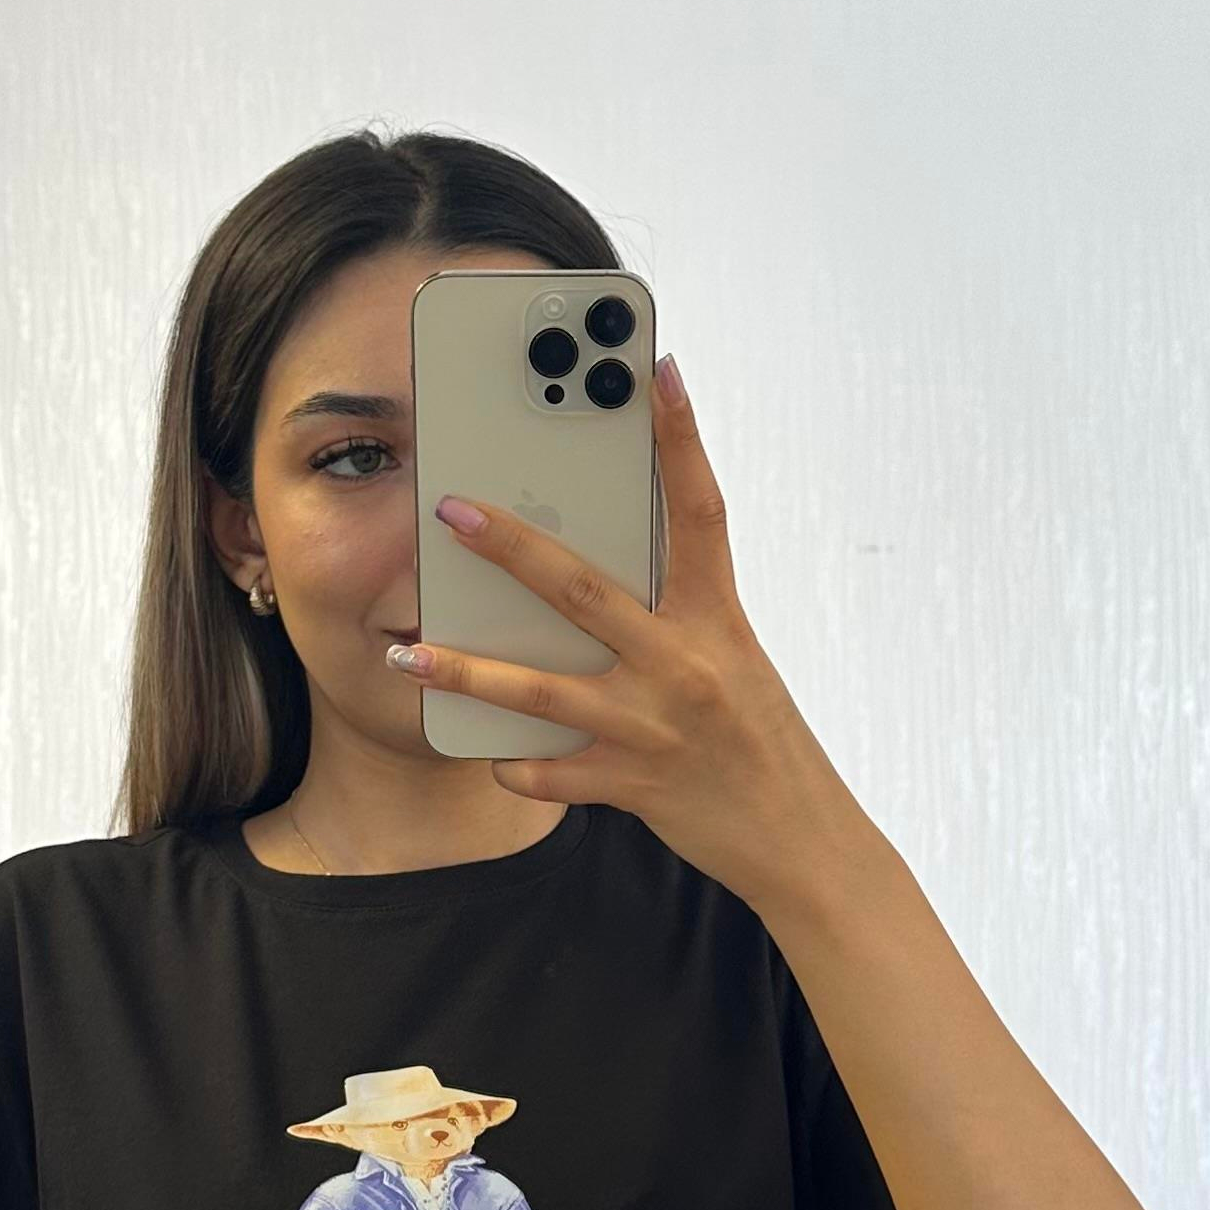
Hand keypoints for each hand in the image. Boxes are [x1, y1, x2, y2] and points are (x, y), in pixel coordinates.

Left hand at [395, 355, 867, 901]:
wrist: (801, 838)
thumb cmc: (759, 741)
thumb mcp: (732, 661)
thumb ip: (674, 618)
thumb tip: (601, 584)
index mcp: (717, 619)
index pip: (699, 512)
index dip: (680, 438)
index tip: (655, 370)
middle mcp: (684, 664)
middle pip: (583, 590)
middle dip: (512, 547)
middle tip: (452, 512)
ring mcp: (654, 727)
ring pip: (542, 691)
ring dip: (468, 671)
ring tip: (408, 653)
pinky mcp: (634, 786)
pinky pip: (553, 775)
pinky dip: (515, 766)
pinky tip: (486, 754)